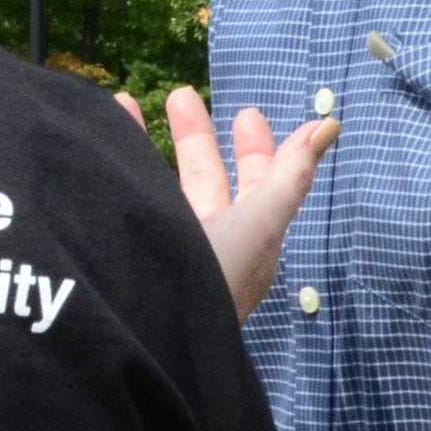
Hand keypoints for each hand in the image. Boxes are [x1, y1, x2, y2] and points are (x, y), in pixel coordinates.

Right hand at [115, 88, 341, 320]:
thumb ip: (290, 176)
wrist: (150, 334)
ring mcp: (169, 245)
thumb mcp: (258, 224)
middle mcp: (210, 243)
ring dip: (146, 144)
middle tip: (181, 96)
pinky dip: (115, 165)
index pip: (262, 185)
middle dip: (198, 138)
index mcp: (249, 240)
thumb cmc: (214, 280)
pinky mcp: (130, 246)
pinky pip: (126, 196)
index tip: (247, 115)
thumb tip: (331, 125)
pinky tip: (100, 141)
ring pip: (161, 185)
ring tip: (124, 104)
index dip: (261, 150)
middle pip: (208, 180)